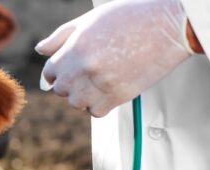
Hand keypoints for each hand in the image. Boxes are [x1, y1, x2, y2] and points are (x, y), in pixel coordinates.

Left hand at [36, 0, 192, 116]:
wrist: (169, 25)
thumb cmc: (131, 17)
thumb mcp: (90, 19)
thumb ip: (62, 36)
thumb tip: (40, 50)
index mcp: (76, 46)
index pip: (50, 71)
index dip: (56, 72)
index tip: (66, 71)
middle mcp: (85, 66)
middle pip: (61, 89)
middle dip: (69, 84)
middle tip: (86, 75)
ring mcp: (101, 82)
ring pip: (76, 102)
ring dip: (82, 96)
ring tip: (97, 83)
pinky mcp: (119, 95)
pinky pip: (95, 112)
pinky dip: (98, 106)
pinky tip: (108, 92)